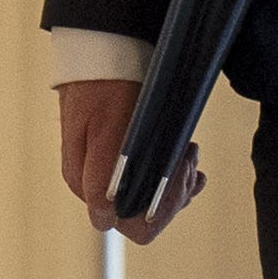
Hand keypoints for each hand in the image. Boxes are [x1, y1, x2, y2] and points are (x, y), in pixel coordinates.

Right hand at [55, 77, 204, 243]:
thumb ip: (102, 176)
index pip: (132, 225)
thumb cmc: (104, 86)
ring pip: (157, 200)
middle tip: (188, 157)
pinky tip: (187, 155)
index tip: (178, 177)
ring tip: (188, 151)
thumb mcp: (105, 128)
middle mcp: (99, 187)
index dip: (161, 209)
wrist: (104, 53)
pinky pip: (159, 183)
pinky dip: (179, 172)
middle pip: (148, 215)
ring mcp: (114, 175)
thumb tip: (104, 222)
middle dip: (175, 192)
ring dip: (180, 179)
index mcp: (89, 186)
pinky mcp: (127, 162)